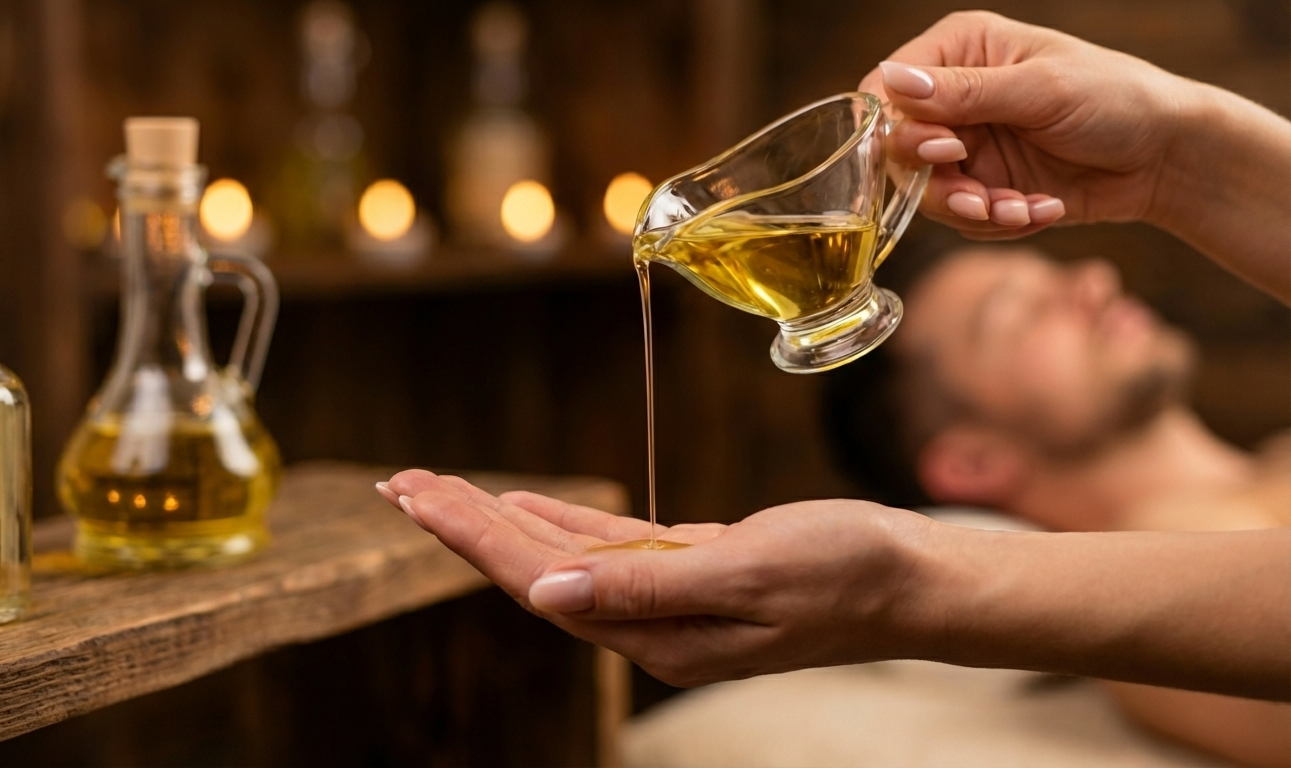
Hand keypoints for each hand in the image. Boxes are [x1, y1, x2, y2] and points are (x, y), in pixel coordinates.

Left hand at [378, 469, 930, 686]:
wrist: (913, 579)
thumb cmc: (847, 574)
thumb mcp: (748, 574)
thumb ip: (646, 589)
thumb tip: (546, 594)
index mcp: (656, 635)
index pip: (539, 582)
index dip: (473, 538)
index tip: (417, 498)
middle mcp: (650, 625)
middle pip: (536, 570)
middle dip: (466, 526)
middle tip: (402, 484)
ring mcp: (670, 599)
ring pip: (565, 557)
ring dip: (502, 521)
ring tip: (442, 491)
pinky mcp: (692, 570)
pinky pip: (607, 548)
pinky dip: (561, 523)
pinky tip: (525, 506)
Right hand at [860, 11, 1194, 239]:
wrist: (1166, 155)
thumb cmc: (1117, 99)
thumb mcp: (1041, 90)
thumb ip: (966, 92)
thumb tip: (894, 84)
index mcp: (959, 50)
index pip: (887, 89)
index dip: (901, 129)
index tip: (944, 151)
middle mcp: (953, 97)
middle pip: (900, 151)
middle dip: (941, 183)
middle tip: (980, 198)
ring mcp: (968, 144)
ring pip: (928, 192)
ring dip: (975, 210)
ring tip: (1021, 210)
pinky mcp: (985, 185)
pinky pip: (965, 217)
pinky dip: (1000, 221)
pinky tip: (1041, 210)